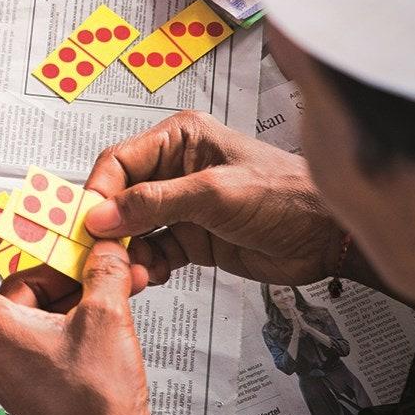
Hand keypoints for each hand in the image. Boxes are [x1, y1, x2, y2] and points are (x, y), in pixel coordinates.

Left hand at [0, 219, 153, 414]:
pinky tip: (112, 306)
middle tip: (92, 252)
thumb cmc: (93, 406)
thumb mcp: (105, 318)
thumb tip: (104, 248)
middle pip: (11, 285)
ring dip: (74, 291)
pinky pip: (44, 333)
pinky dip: (74, 316)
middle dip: (56, 266)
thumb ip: (102, 271)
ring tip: (116, 277)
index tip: (4, 223)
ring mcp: (10, 367)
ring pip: (33, 309)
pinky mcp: (31, 381)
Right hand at [82, 111, 345, 287]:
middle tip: (97, 254)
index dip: (98, 192)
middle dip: (108, 227)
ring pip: (134, 230)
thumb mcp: (215, 193)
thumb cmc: (287, 194)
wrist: (329, 235)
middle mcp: (176, 169)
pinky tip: (150, 276)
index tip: (86, 224)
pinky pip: (154, 252)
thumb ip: (155, 203)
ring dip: (127, 252)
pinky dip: (147, 267)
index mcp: (180, 139)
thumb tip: (102, 215)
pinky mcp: (192, 238)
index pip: (119, 162)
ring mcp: (183, 206)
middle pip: (120, 197)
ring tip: (128, 273)